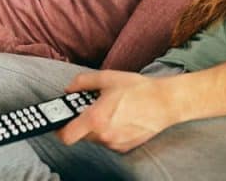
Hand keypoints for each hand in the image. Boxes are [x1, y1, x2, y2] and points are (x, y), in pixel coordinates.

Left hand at [56, 70, 177, 152]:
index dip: (59, 129)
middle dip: (82, 122)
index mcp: (96, 119)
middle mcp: (104, 135)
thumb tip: (69, 89)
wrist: (165, 103)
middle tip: (90, 107)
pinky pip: (109, 140)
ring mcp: (115, 143)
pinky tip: (120, 117)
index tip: (60, 121)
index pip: (66, 136)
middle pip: (81, 134)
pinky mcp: (125, 147)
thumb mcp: (107, 78)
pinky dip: (109, 131)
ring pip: (96, 137)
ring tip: (110, 110)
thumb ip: (83, 82)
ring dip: (97, 126)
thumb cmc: (138, 89)